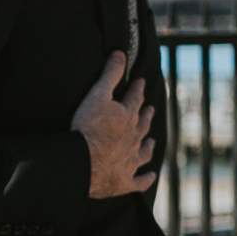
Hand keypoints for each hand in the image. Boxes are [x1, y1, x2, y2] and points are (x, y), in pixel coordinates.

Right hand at [72, 52, 157, 198]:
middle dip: (146, 116)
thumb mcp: (97, 95)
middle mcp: (133, 139)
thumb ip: (110, 75)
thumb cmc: (89, 128)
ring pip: (144, 152)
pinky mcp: (123, 182)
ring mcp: (130, 162)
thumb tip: (120, 53)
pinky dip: (145, 179)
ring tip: (152, 142)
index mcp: (127, 117)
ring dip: (148, 146)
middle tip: (150, 109)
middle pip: (142, 125)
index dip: (137, 89)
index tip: (141, 82)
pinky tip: (150, 177)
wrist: (84, 162)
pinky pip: (138, 181)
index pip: (134, 99)